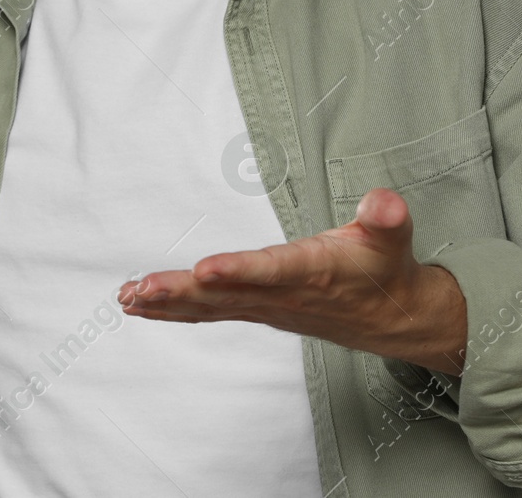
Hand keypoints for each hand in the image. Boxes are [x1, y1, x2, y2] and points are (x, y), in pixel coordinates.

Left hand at [118, 187, 466, 374]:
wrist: (392, 318)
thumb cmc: (384, 268)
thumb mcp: (393, 237)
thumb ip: (386, 218)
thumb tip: (385, 202)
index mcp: (314, 272)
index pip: (272, 270)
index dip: (239, 271)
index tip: (205, 269)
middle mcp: (283, 294)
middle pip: (227, 295)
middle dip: (182, 292)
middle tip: (142, 289)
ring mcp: (266, 307)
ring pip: (211, 307)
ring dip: (168, 304)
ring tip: (128, 298)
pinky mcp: (256, 309)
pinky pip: (209, 313)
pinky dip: (174, 311)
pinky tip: (141, 306)